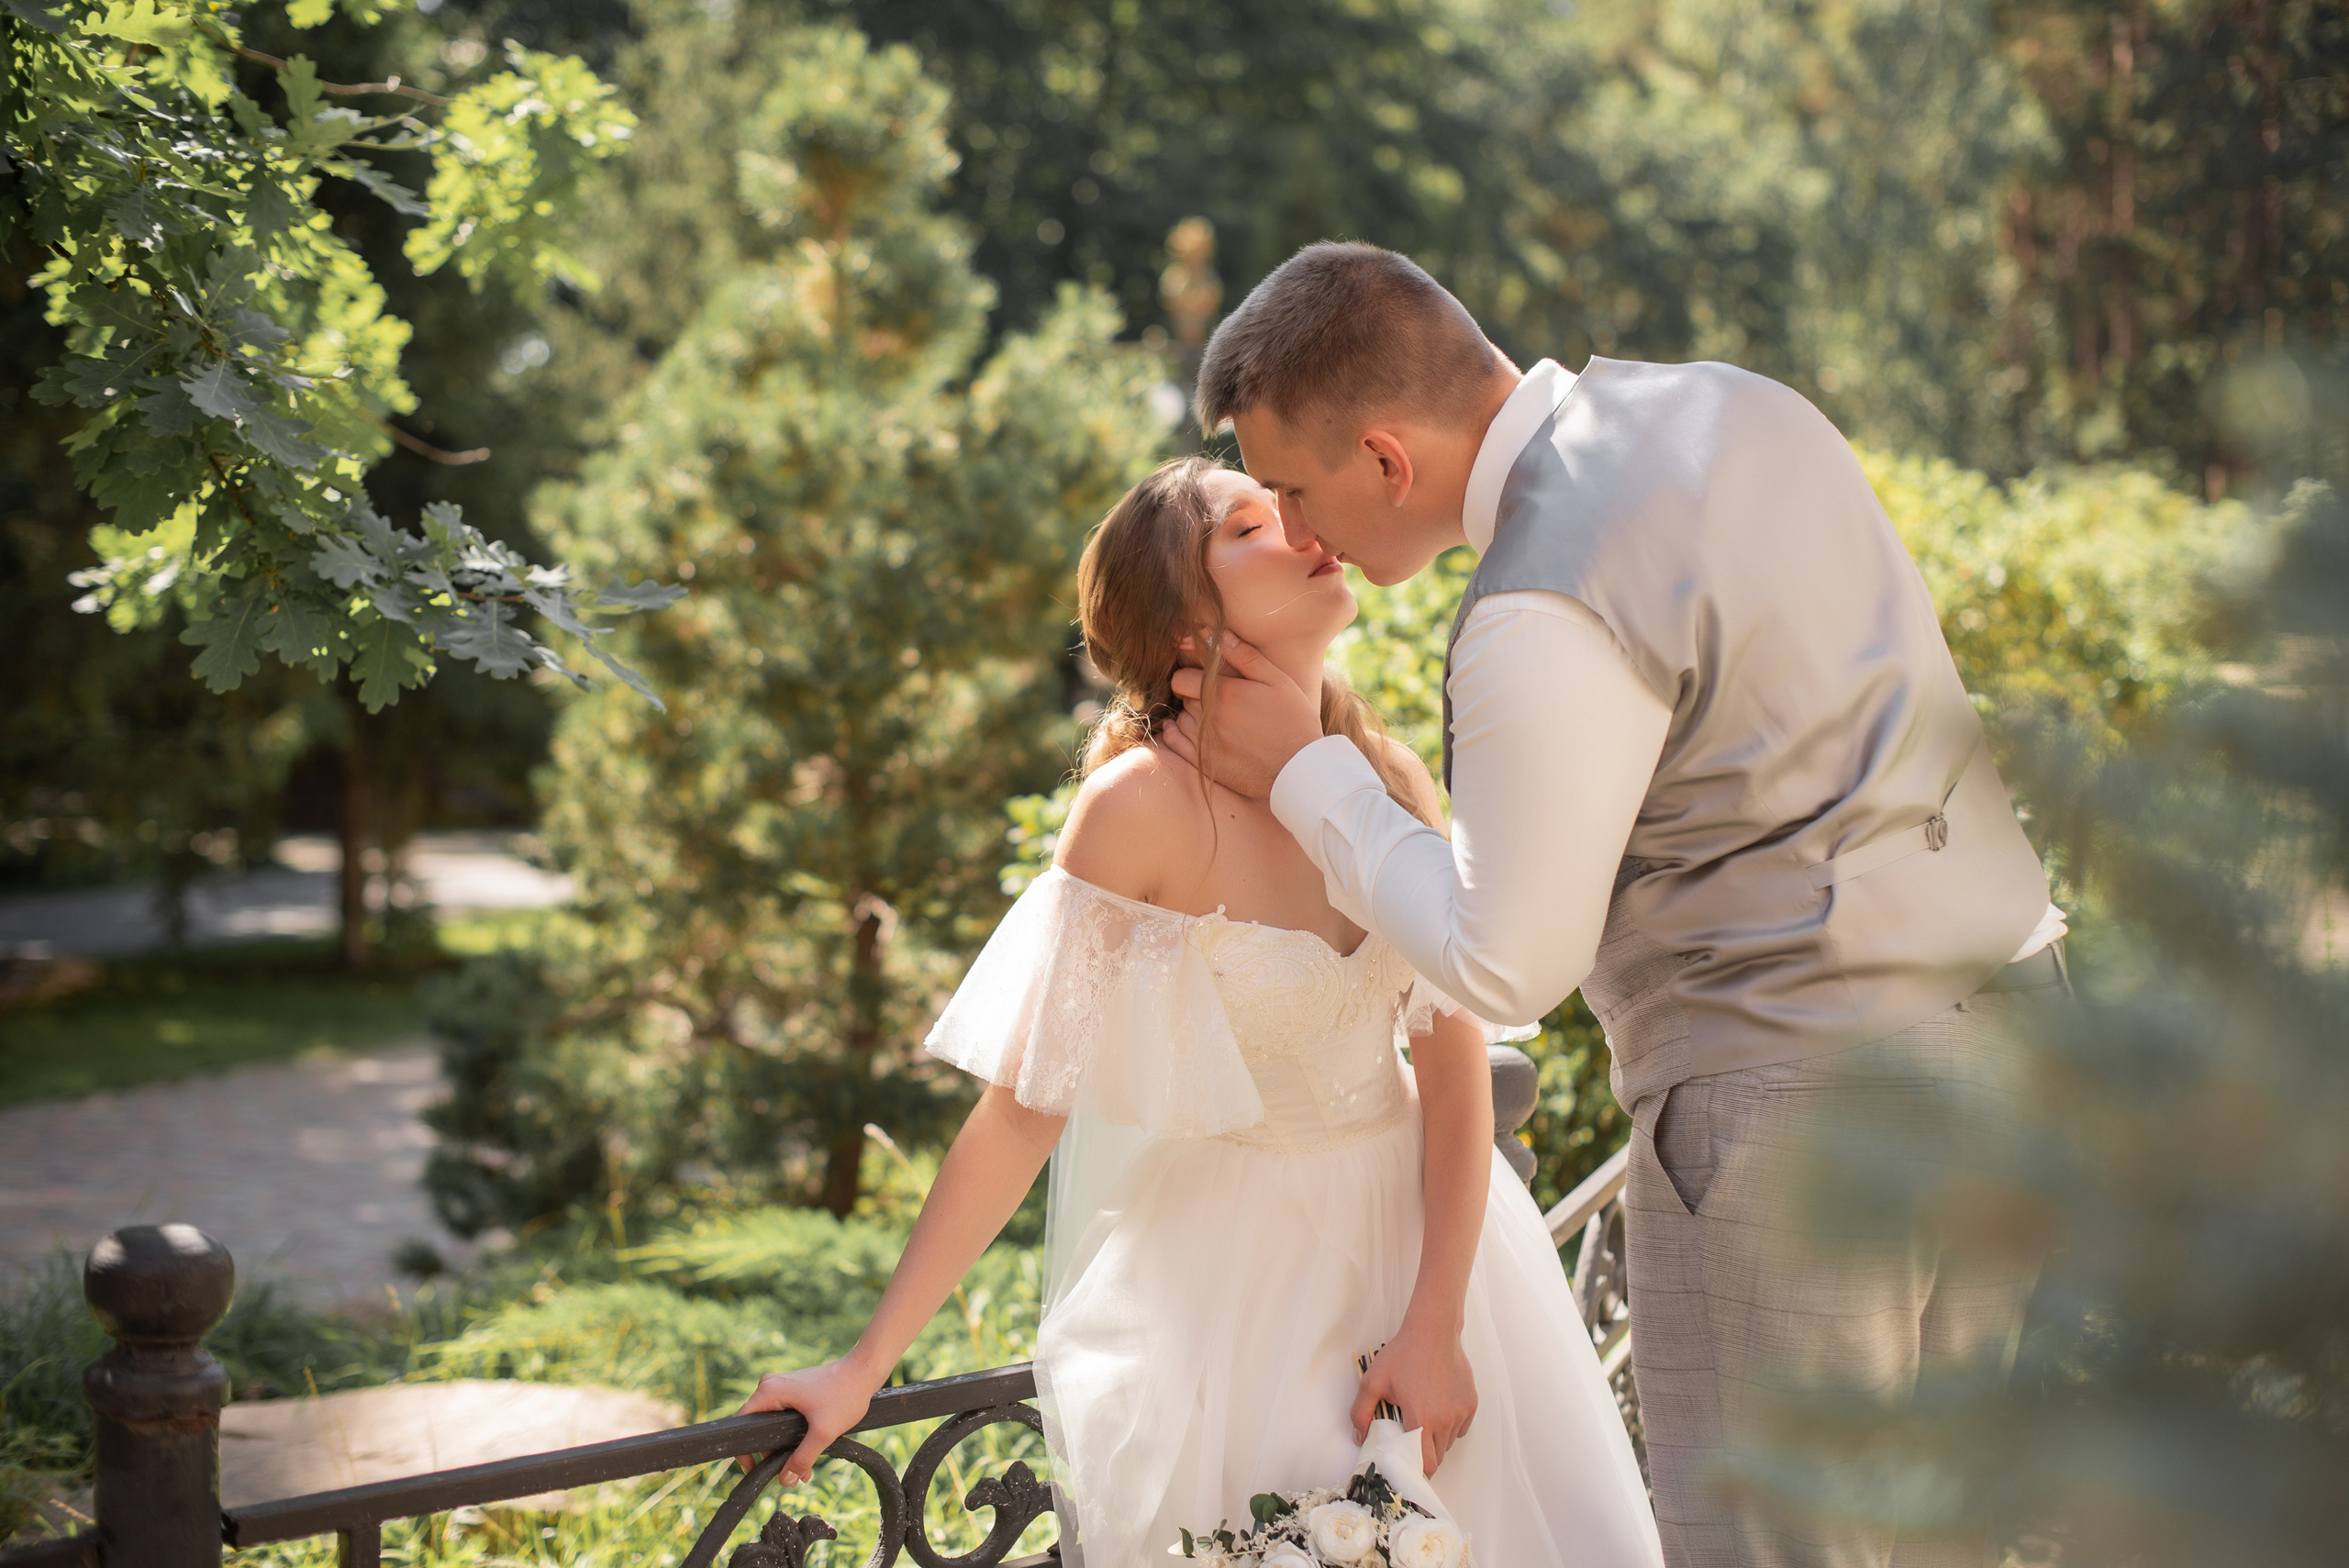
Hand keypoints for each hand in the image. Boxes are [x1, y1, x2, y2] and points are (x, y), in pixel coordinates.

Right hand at [732, 1357, 885, 1485]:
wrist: (865, 1371)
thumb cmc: (845, 1395)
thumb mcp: (823, 1432)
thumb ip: (802, 1459)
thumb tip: (784, 1481)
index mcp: (770, 1391)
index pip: (742, 1424)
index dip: (745, 1452)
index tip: (755, 1472)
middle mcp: (770, 1386)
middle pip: (758, 1428)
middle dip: (772, 1455)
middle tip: (788, 1476)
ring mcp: (782, 1387)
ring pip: (773, 1425)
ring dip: (786, 1448)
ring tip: (803, 1472)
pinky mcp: (794, 1390)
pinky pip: (784, 1418)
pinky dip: (793, 1436)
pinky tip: (808, 1453)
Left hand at [1162, 633, 1322, 798]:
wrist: (1299, 769)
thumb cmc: (1294, 721)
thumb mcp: (1278, 681)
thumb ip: (1246, 657)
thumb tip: (1221, 635)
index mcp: (1225, 694)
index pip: (1182, 678)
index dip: (1190, 676)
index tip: (1202, 679)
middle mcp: (1209, 717)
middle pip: (1183, 698)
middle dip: (1194, 695)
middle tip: (1216, 699)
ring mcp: (1204, 743)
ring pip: (1180, 719)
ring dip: (1189, 715)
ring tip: (1212, 718)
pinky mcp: (1203, 764)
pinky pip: (1174, 744)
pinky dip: (1175, 734)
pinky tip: (1186, 731)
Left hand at [1351, 1320, 1477, 1474]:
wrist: (1433, 1330)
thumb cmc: (1403, 1354)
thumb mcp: (1373, 1381)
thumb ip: (1361, 1412)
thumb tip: (1360, 1437)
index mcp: (1422, 1420)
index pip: (1426, 1464)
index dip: (1416, 1470)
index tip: (1406, 1465)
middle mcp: (1446, 1420)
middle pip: (1438, 1457)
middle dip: (1424, 1456)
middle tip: (1410, 1442)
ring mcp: (1461, 1412)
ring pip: (1449, 1442)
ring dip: (1436, 1440)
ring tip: (1422, 1420)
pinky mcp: (1471, 1403)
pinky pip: (1461, 1427)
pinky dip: (1450, 1426)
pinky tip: (1437, 1409)